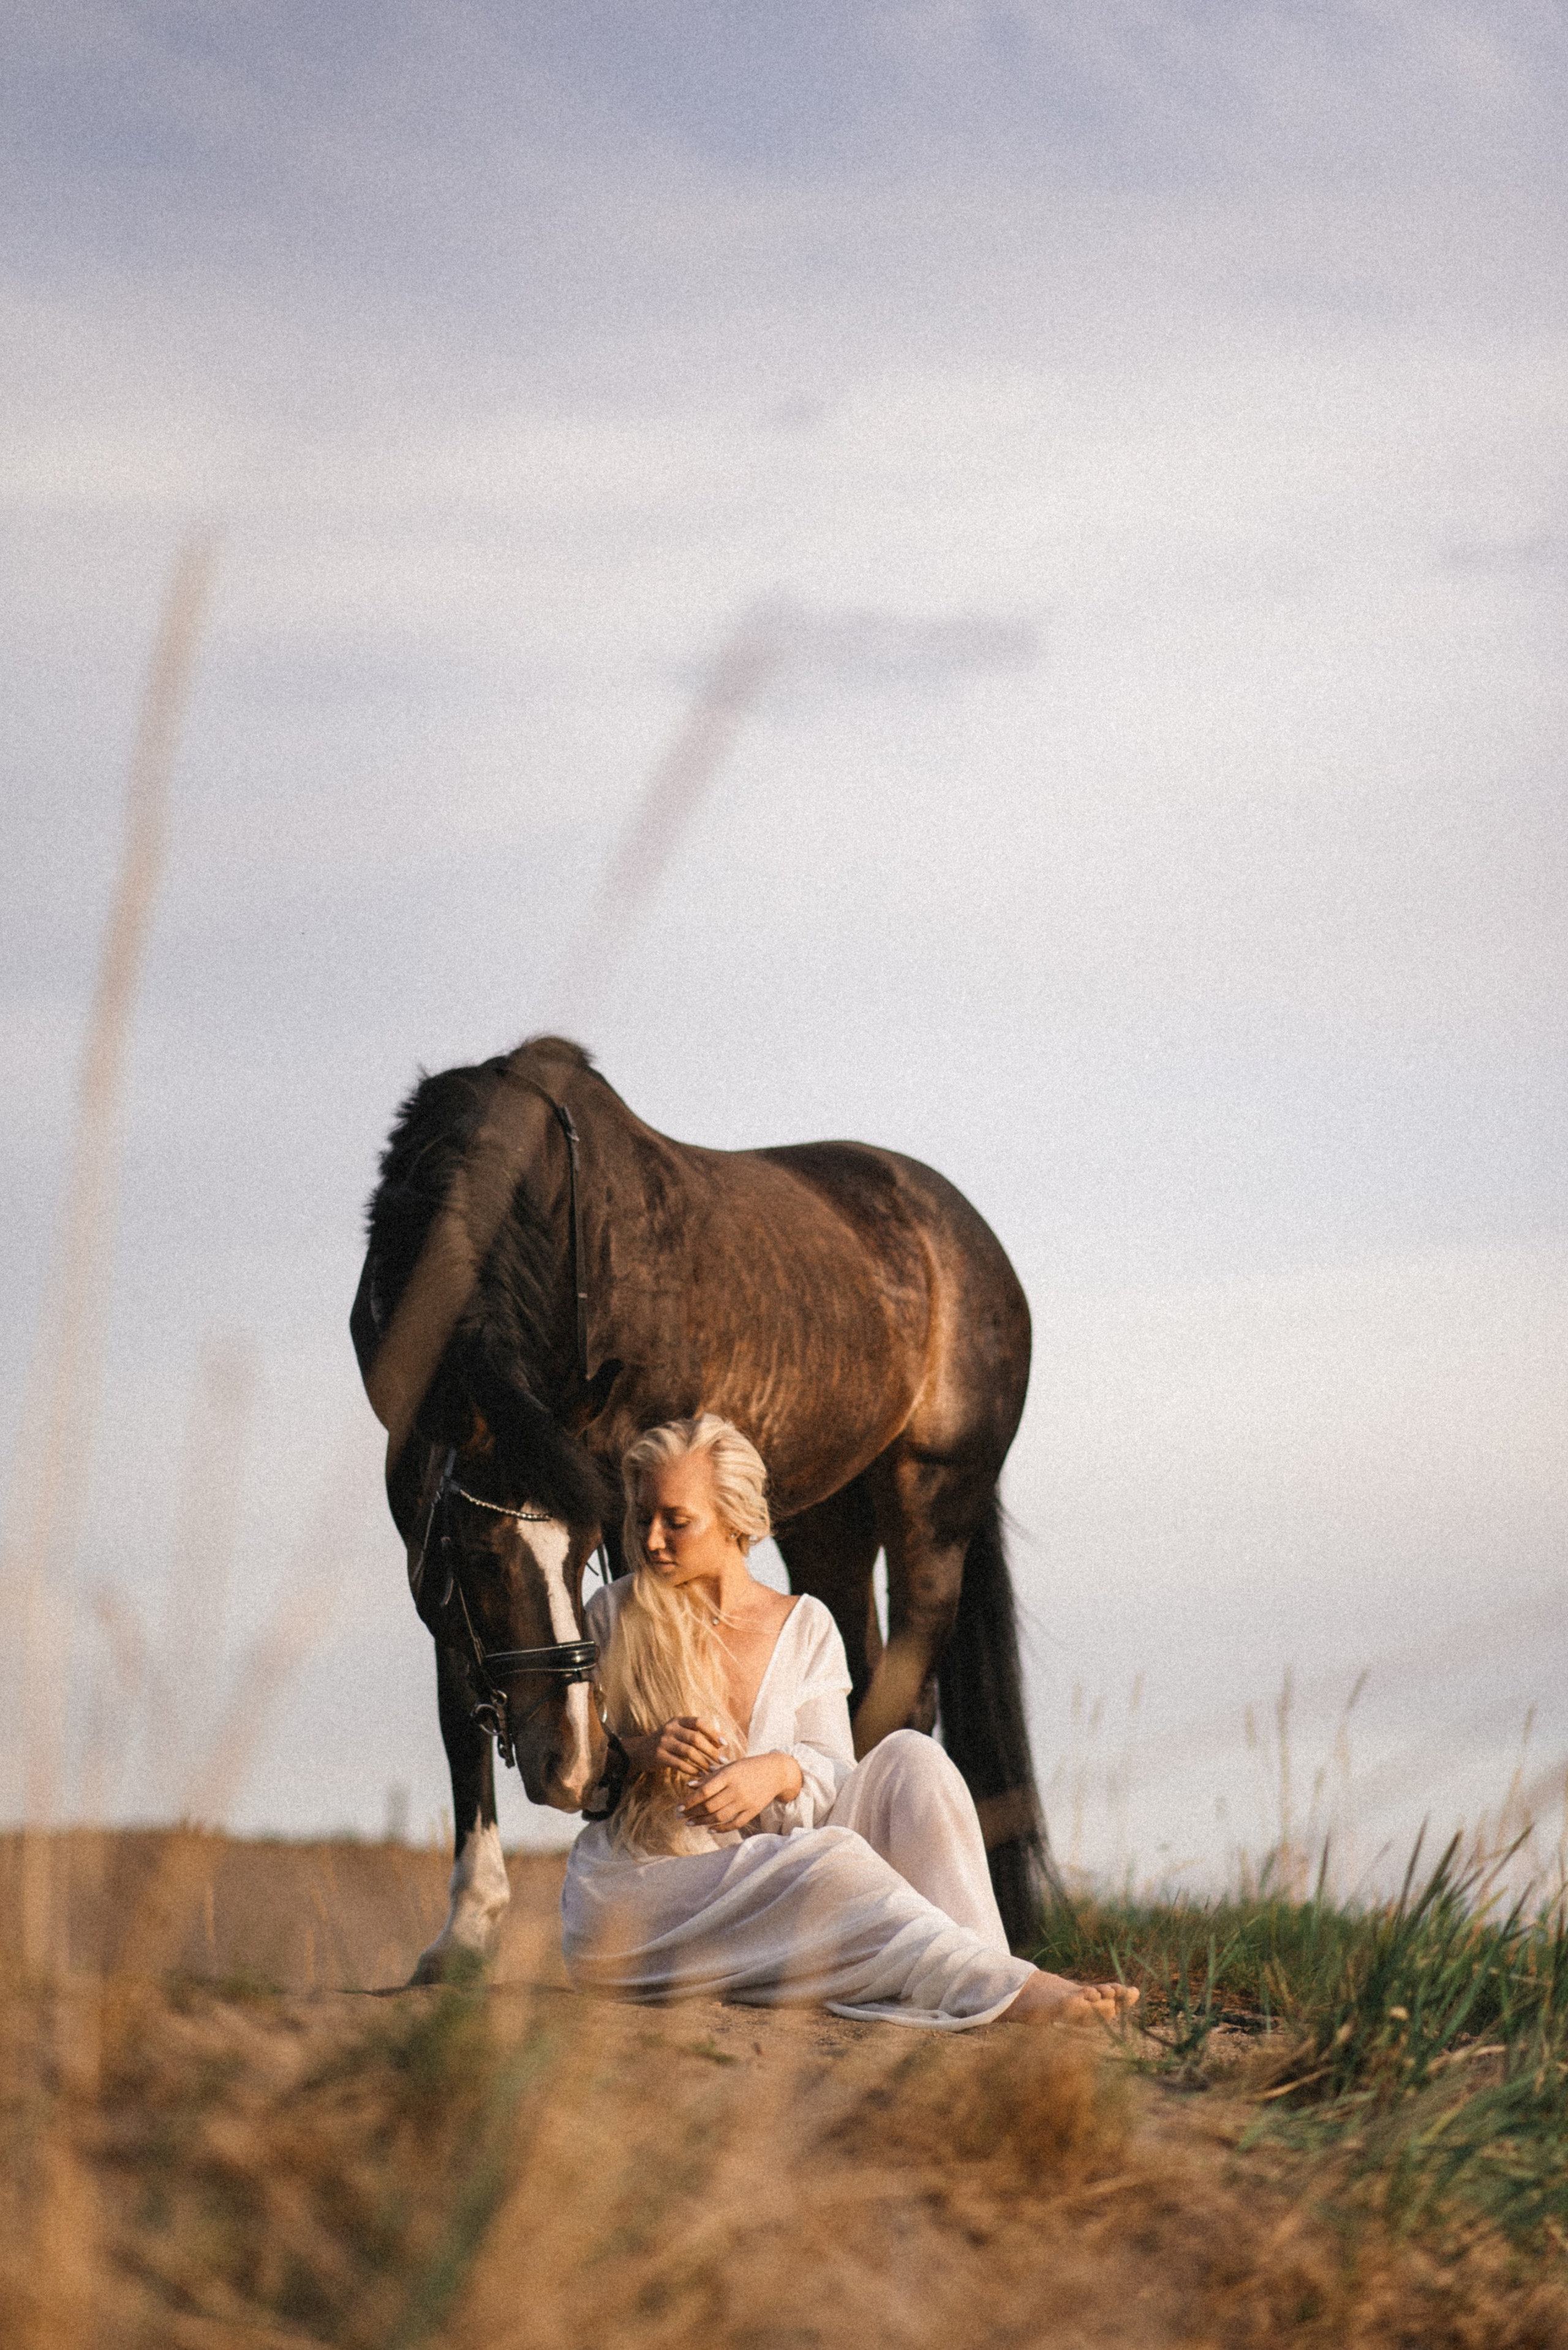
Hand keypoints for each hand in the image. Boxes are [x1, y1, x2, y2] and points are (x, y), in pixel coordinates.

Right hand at [620, 1715, 727, 1777]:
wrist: (640, 1751)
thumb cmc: (668, 1742)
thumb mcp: (680, 1733)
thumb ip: (698, 1735)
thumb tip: (721, 1744)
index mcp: (678, 1720)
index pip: (699, 1722)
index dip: (713, 1732)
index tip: (725, 1744)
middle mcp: (670, 1728)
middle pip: (695, 1738)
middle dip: (711, 1751)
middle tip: (722, 1761)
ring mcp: (663, 1741)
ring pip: (688, 1752)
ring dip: (703, 1762)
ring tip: (713, 1770)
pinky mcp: (658, 1755)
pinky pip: (679, 1763)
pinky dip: (691, 1770)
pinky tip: (700, 1775)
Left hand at [679, 1752, 803, 1831]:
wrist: (776, 1772)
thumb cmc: (748, 1767)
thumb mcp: (729, 1766)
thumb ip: (710, 1777)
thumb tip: (689, 1785)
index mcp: (729, 1775)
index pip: (705, 1791)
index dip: (689, 1801)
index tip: (678, 1808)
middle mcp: (737, 1789)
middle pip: (710, 1806)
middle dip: (693, 1813)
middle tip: (681, 1817)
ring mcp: (746, 1802)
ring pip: (720, 1817)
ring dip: (703, 1822)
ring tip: (691, 1823)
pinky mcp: (753, 1811)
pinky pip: (734, 1824)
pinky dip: (721, 1828)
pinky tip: (710, 1829)